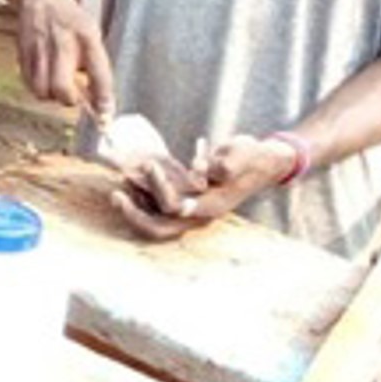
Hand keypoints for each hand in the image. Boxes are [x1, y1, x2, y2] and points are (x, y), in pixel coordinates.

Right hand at [8, 0, 115, 121]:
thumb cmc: (69, 19)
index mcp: (86, 37)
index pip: (99, 74)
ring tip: (57, 85)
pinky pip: (28, 83)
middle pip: (62, 88)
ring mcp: (39, 48)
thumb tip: (98, 101)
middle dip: (68, 100)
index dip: (103, 99)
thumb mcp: (90, 34)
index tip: (105, 117)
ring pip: (41, 90)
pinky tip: (44, 76)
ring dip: (50, 95)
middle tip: (73, 97)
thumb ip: (94, 65)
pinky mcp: (22, 52)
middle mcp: (62, 43)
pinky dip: (37, 87)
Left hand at [111, 136, 291, 240]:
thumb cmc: (253, 157)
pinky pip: (159, 209)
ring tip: (120, 184)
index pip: (178, 208)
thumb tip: (209, 172)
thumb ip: (228, 163)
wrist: (264, 163)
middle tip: (116, 195)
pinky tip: (131, 180)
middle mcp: (200, 213)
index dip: (159, 192)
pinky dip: (143, 198)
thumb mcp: (244, 153)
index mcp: (213, 205)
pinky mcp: (189, 202)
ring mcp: (193, 210)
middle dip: (136, 215)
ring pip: (157, 221)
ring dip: (136, 206)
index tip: (148, 170)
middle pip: (161, 228)